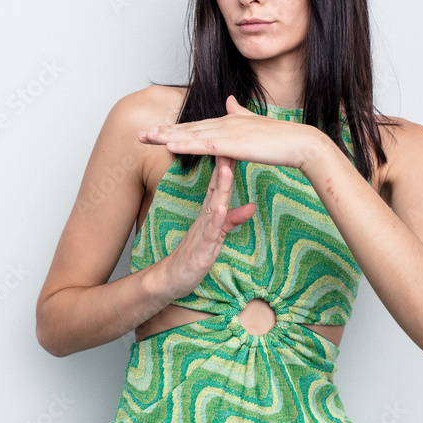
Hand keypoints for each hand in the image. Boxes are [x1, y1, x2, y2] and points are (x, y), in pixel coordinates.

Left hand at [137, 94, 325, 171]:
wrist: (299, 142)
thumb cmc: (280, 138)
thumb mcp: (254, 123)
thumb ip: (239, 112)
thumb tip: (229, 100)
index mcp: (228, 122)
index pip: (194, 126)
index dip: (173, 129)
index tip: (154, 132)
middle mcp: (225, 123)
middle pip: (187, 129)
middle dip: (162, 132)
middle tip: (138, 135)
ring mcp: (229, 132)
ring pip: (191, 135)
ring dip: (167, 137)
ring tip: (145, 138)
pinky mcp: (234, 144)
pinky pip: (205, 145)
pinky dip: (186, 144)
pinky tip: (170, 146)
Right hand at [162, 154, 255, 298]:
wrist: (170, 279)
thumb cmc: (194, 256)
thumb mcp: (217, 235)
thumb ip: (232, 220)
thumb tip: (251, 206)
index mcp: (208, 214)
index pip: (219, 186)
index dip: (227, 166)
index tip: (235, 145)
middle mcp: (204, 218)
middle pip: (216, 189)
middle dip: (224, 167)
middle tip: (231, 144)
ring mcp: (202, 232)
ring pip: (213, 206)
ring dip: (221, 188)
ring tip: (227, 168)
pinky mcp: (201, 249)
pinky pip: (209, 232)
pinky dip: (216, 220)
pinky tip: (221, 208)